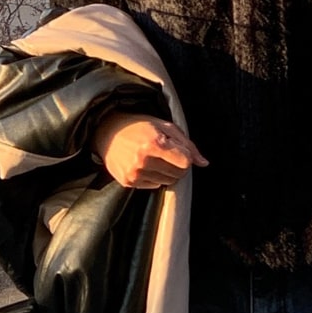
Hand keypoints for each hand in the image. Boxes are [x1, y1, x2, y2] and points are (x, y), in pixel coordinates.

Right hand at [92, 113, 207, 188]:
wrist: (107, 131)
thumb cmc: (140, 126)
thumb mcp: (165, 127)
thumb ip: (188, 145)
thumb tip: (204, 163)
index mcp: (154, 144)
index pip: (185, 163)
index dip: (185, 156)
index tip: (178, 150)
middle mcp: (143, 161)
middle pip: (178, 175)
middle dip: (177, 166)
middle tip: (167, 154)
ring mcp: (134, 173)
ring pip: (167, 182)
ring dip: (166, 172)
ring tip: (154, 158)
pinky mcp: (128, 182)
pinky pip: (153, 186)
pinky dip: (154, 177)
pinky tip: (144, 165)